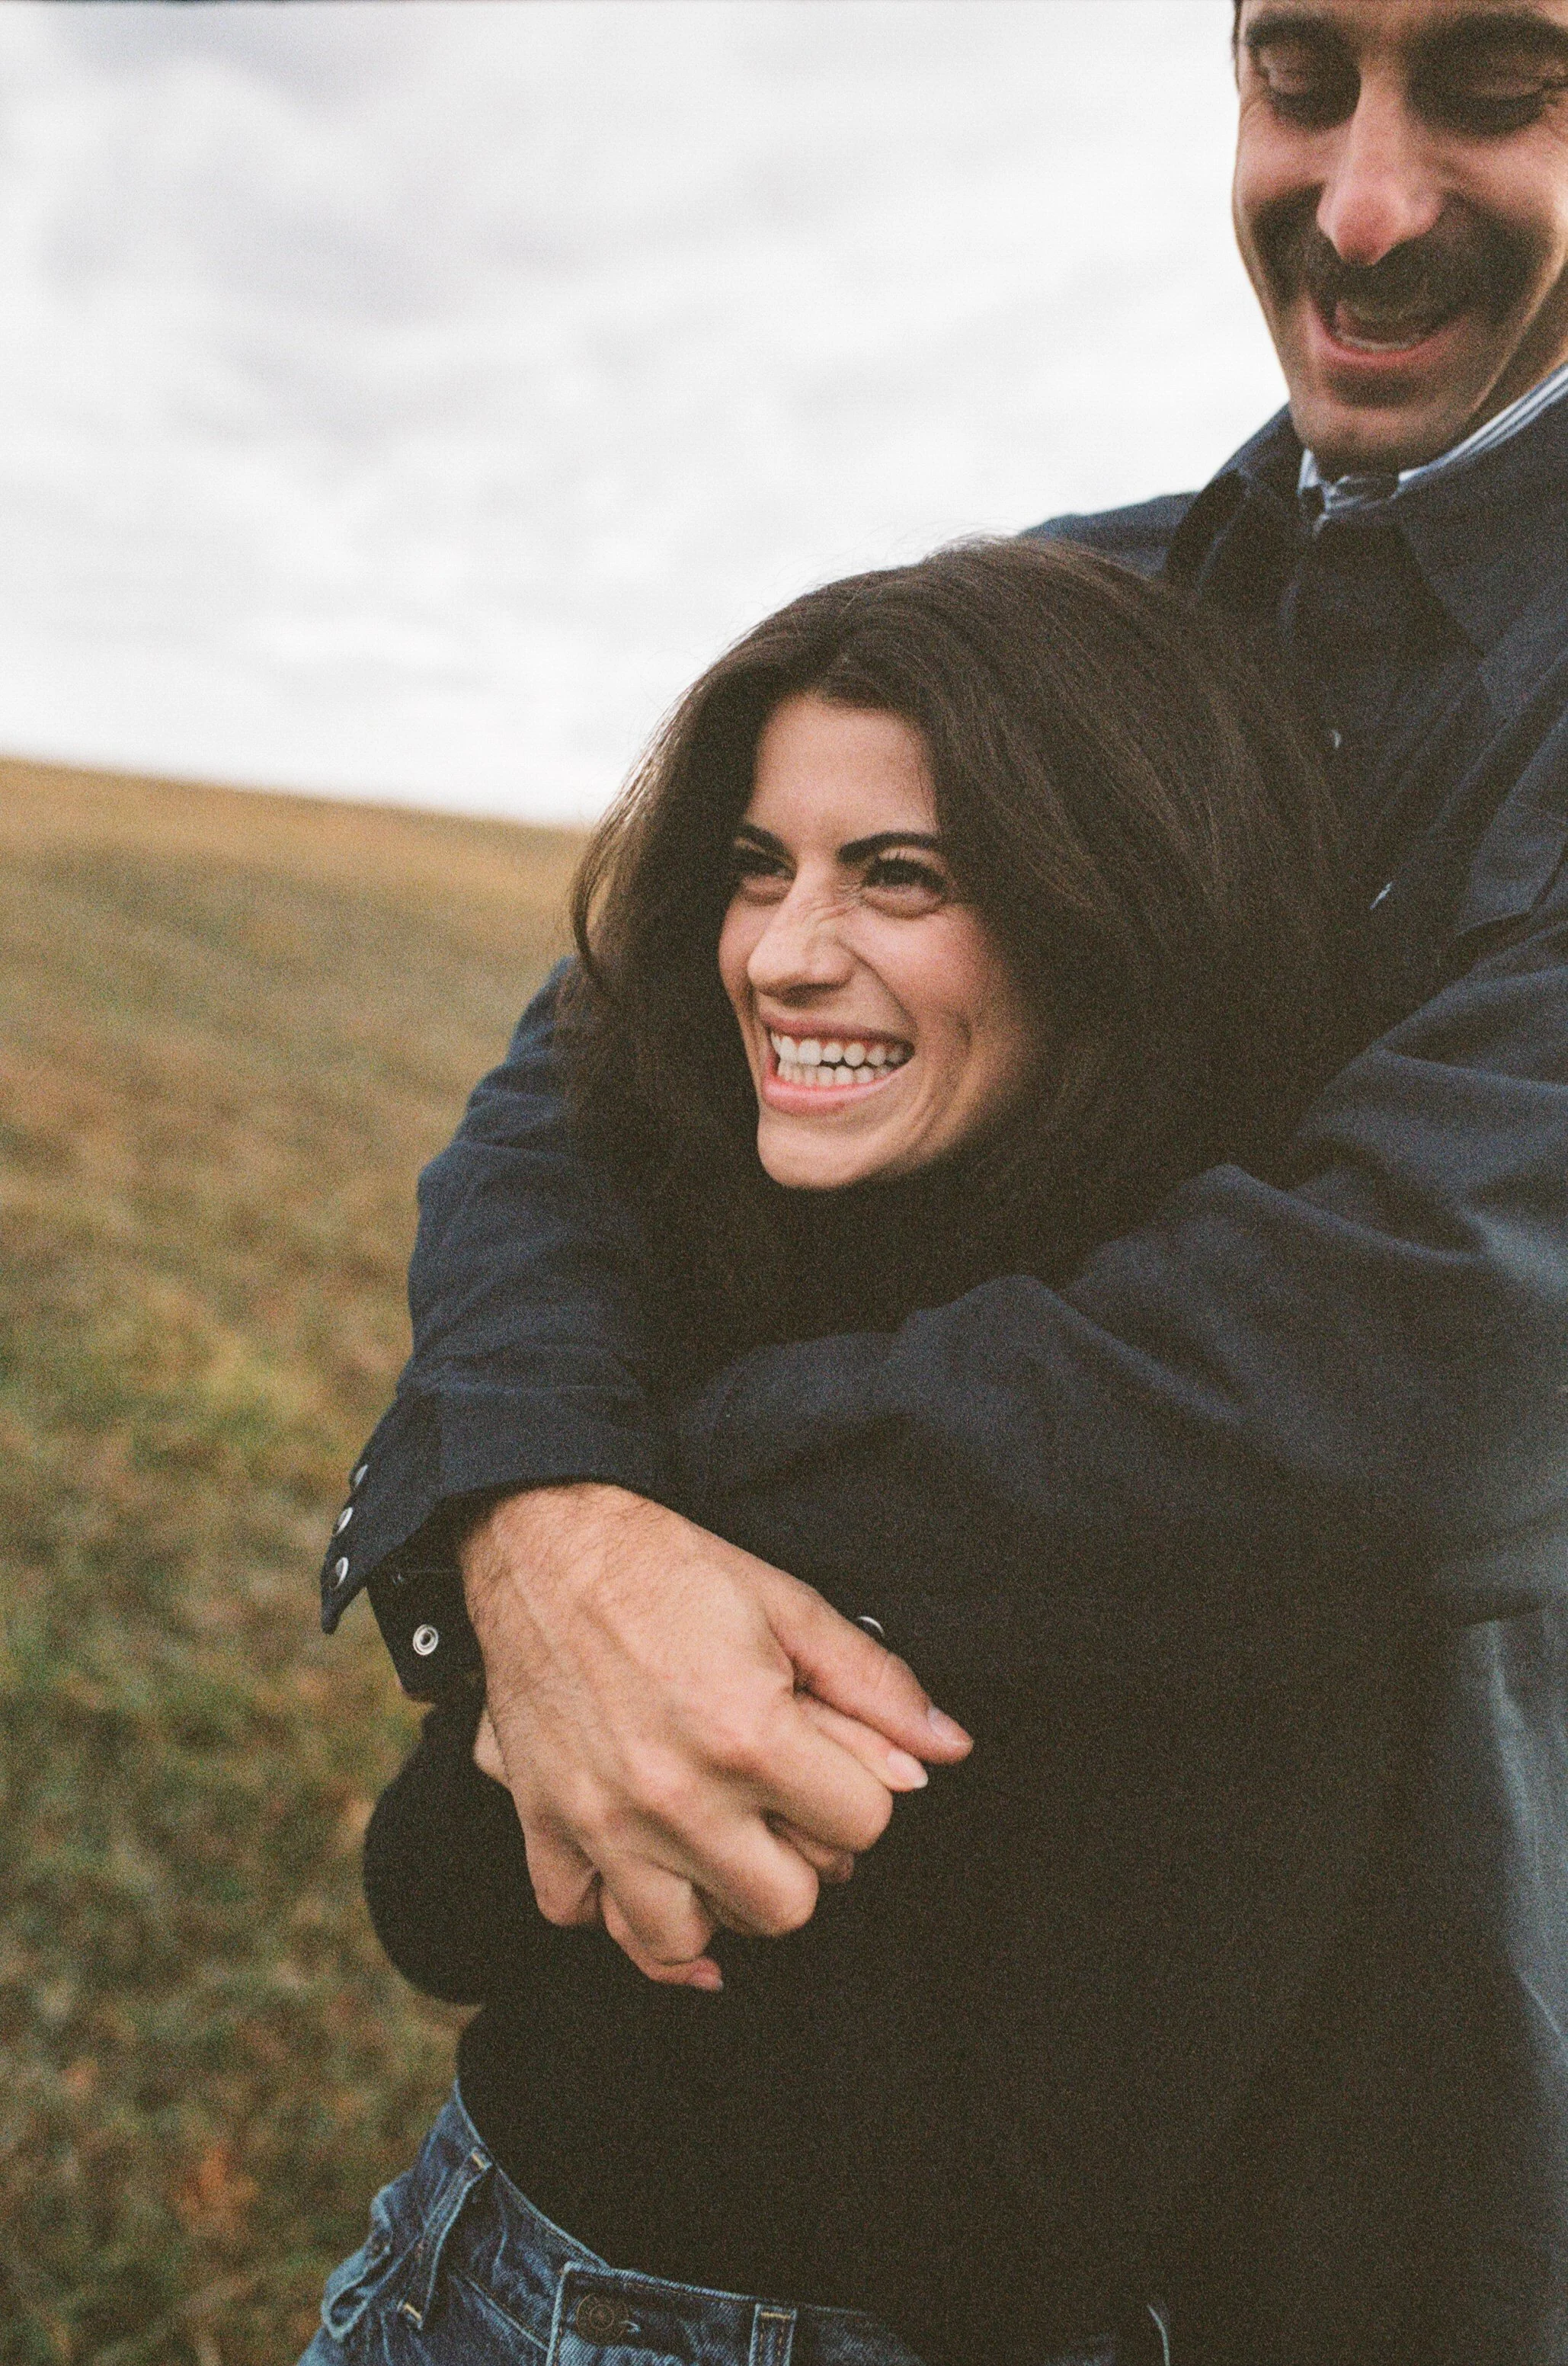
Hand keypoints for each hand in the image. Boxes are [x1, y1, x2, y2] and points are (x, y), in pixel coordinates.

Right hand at [461, 1483, 971, 1989]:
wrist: (543, 1542)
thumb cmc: (667, 1568)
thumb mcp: (787, 1604)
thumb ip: (873, 1684)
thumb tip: (947, 1750)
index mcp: (749, 1734)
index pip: (862, 1827)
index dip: (862, 1792)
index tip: (832, 1763)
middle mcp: (677, 1797)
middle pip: (787, 1905)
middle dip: (801, 1858)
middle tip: (782, 1806)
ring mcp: (603, 1823)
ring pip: (685, 1940)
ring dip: (714, 1899)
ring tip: (720, 1844)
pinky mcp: (543, 1826)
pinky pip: (581, 1920)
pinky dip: (614, 1908)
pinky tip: (647, 1873)